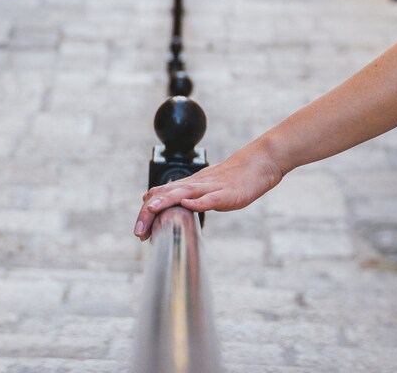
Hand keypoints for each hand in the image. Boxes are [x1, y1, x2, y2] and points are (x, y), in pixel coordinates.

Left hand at [132, 144, 284, 238]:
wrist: (258, 164)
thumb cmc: (233, 179)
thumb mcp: (207, 188)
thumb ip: (189, 195)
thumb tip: (171, 204)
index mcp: (190, 186)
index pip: (162, 195)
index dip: (148, 212)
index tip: (139, 231)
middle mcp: (196, 185)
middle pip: (167, 195)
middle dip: (150, 212)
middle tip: (138, 232)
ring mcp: (212, 188)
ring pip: (185, 193)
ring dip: (166, 201)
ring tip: (151, 209)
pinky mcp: (228, 193)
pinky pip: (212, 197)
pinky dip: (199, 202)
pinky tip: (189, 205)